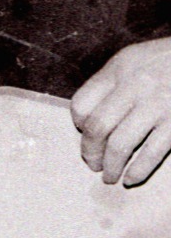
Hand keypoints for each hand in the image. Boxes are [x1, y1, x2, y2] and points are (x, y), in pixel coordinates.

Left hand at [71, 37, 170, 186]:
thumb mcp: (138, 59)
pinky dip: (138, 170)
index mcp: (120, 67)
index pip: (83, 103)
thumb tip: (89, 121)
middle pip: (97, 127)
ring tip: (110, 177)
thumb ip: (114, 83)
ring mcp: (159, 104)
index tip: (85, 135)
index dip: (78, 125)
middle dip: (90, 152)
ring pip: (120, 144)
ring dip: (111, 166)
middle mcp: (136, 85)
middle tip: (93, 164)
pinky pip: (151, 152)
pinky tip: (132, 178)